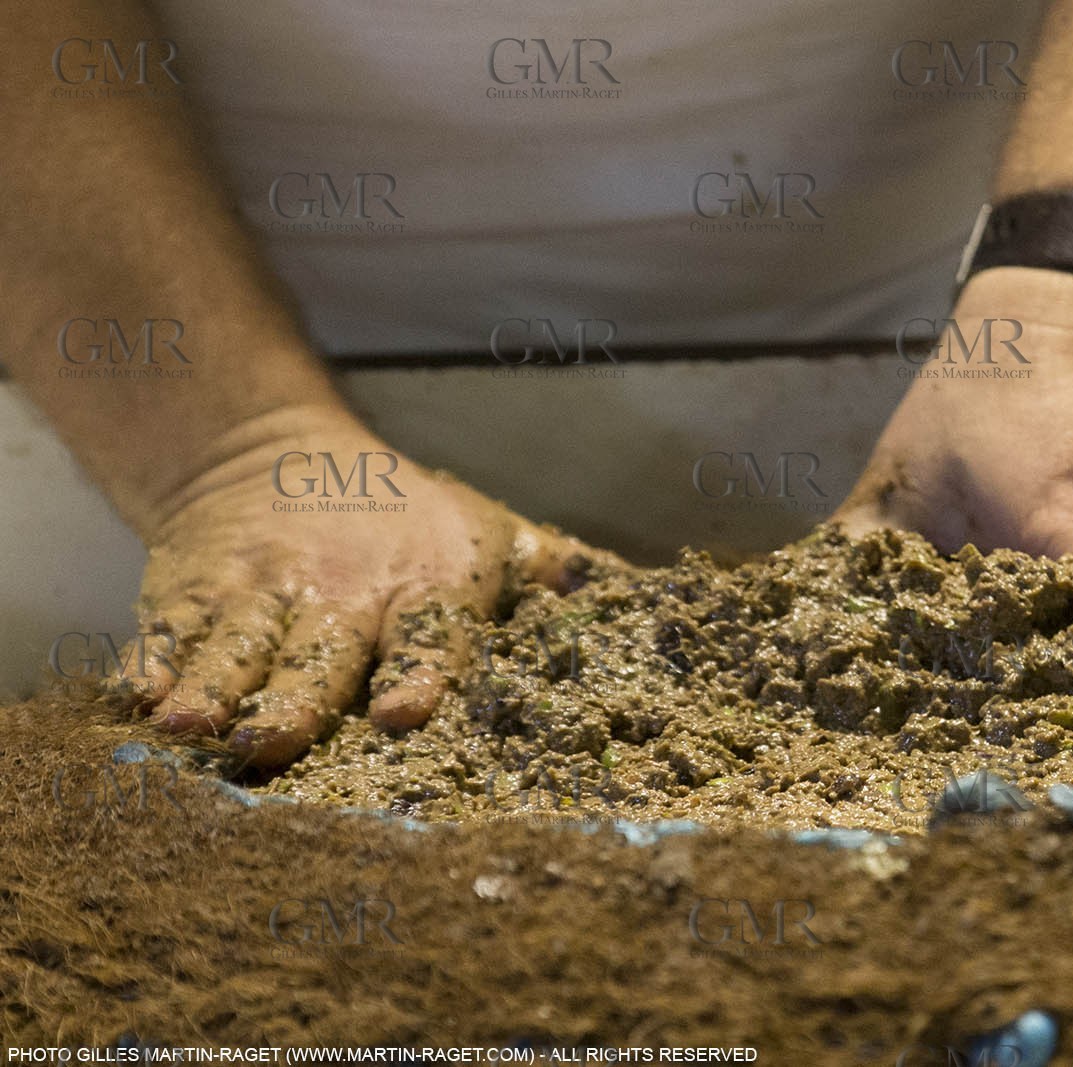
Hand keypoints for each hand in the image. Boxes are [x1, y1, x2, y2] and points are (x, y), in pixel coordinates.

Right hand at [117, 405, 618, 767]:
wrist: (272, 455)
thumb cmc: (404, 513)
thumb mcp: (486, 529)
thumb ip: (555, 570)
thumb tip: (641, 592)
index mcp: (423, 584)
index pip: (426, 634)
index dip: (417, 671)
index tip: (404, 712)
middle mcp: (339, 591)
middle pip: (318, 654)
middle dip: (293, 698)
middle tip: (269, 741)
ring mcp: (258, 592)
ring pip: (237, 648)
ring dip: (213, 688)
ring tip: (187, 727)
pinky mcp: (191, 593)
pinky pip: (171, 634)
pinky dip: (154, 664)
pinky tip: (135, 698)